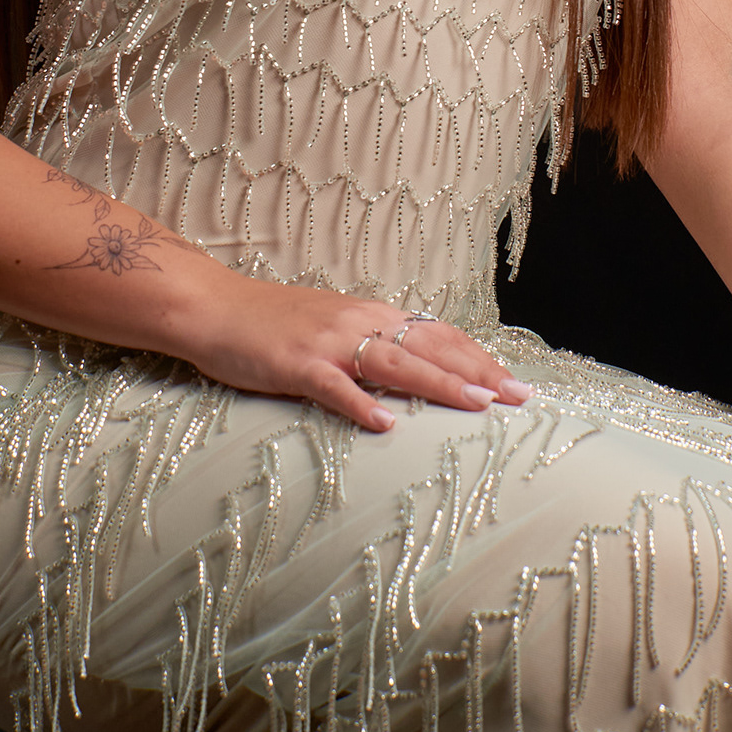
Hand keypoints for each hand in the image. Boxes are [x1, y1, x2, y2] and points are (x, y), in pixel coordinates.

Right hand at [182, 281, 529, 434]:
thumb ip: (370, 346)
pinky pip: (334, 387)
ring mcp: (328, 343)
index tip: (512, 381)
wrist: (214, 306)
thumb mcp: (332, 327)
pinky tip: (385, 425)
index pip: (437, 334)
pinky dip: (360, 404)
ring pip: (394, 363)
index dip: (477, 357)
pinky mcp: (295, 364)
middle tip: (518, 396)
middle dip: (477, 371)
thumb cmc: (271, 323)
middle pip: (429, 346)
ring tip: (475, 404)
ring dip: (438, 383)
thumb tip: (413, 372)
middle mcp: (358, 322)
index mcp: (370, 314)